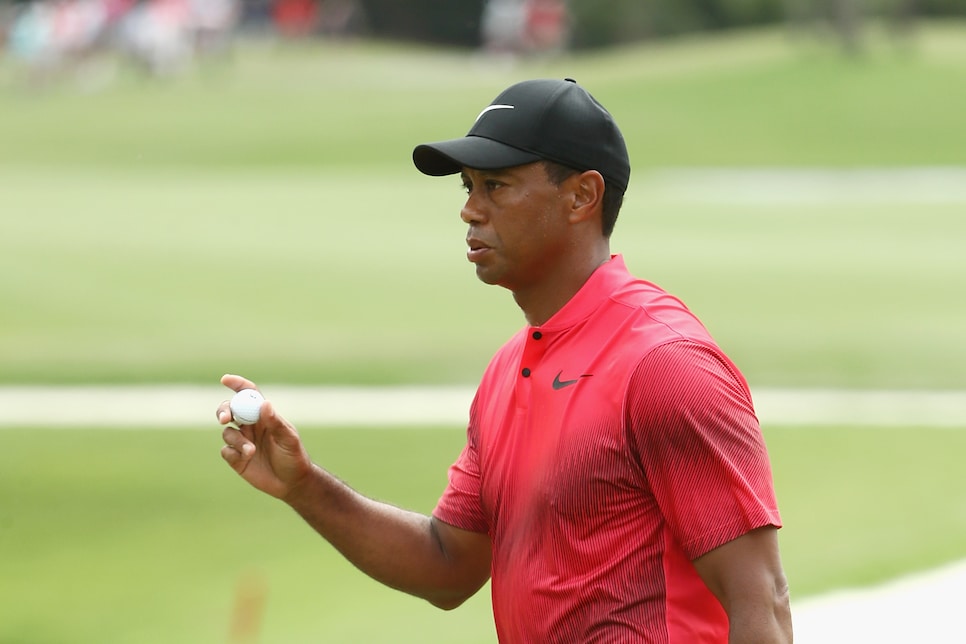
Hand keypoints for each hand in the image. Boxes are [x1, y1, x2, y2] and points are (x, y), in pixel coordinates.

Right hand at [217, 374, 312, 500]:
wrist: (291, 483)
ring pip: (227, 432)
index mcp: (263, 415)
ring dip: (237, 440)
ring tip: (252, 451)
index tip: (226, 379)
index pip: (248, 395)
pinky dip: (233, 453)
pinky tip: (246, 459)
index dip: (237, 385)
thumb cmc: (294, 456)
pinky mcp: (235, 458)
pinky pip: (225, 451)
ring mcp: (241, 441)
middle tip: (225, 418)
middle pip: (229, 410)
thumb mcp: (289, 438)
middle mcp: (250, 425)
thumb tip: (264, 403)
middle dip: (223, 410)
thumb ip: (276, 422)